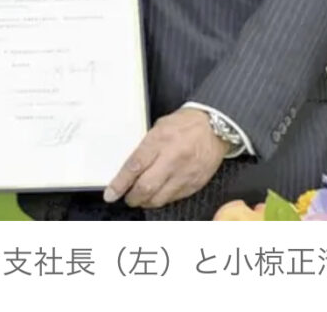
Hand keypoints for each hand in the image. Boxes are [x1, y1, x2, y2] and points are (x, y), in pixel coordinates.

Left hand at [103, 108, 228, 208]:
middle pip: (145, 187)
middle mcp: (172, 159)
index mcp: (159, 141)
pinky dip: (162, 199)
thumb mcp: (159, 126)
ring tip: (140, 198)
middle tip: (126, 198)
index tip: (111, 193)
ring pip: (160, 198)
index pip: (134, 166)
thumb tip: (131, 165)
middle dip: (132, 197)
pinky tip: (158, 195)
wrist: (215, 128)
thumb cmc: (185, 124)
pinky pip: (174, 198)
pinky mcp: (195, 184)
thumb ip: (146, 146)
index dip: (120, 183)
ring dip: (146, 201)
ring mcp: (184, 174)